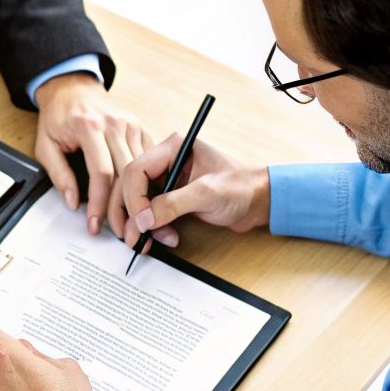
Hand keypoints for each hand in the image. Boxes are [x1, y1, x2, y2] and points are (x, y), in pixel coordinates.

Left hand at [32, 73, 150, 237]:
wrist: (73, 89)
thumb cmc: (58, 117)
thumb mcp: (46, 145)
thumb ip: (58, 174)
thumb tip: (73, 202)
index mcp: (89, 126)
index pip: (101, 173)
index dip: (99, 203)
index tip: (94, 223)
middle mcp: (115, 124)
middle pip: (126, 174)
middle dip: (122, 208)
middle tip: (118, 232)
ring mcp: (131, 125)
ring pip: (142, 170)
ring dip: (138, 199)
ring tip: (132, 223)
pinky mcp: (140, 128)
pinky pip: (149, 160)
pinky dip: (148, 182)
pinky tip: (143, 200)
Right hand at [107, 134, 270, 250]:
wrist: (259, 201)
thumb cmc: (241, 187)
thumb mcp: (207, 193)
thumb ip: (173, 204)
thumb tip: (143, 219)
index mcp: (173, 148)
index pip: (137, 170)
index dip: (134, 198)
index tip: (141, 221)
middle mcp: (165, 161)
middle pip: (130, 186)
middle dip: (130, 214)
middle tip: (132, 237)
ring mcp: (167, 180)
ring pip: (137, 202)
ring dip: (142, 226)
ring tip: (151, 242)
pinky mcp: (170, 197)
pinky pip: (150, 213)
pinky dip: (153, 229)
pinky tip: (167, 238)